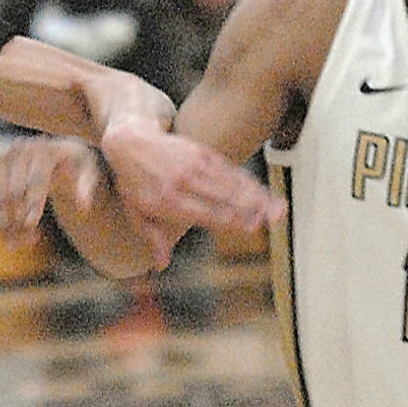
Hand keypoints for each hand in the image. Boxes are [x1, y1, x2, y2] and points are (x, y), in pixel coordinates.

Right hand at [0, 136, 97, 248]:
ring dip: (1, 221)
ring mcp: (5, 158)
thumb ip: (86, 186)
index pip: (36, 179)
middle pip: (14, 189)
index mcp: (45, 150)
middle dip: (17, 217)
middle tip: (25, 241)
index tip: (31, 224)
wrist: (58, 152)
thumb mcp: (88, 171)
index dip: (33, 202)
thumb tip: (83, 206)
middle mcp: (21, 151)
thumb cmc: (76, 164)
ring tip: (11, 245)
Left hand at [99, 116, 285, 238]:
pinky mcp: (202, 153)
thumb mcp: (135, 213)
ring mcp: (194, 165)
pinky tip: (264, 192)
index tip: (251, 227)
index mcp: (168, 201)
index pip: (206, 212)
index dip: (231, 219)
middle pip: (224, 196)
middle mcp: (183, 182)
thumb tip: (161, 266)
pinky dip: (248, 181)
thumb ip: (152, 238)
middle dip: (252, 207)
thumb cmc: (133, 182)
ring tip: (278, 208)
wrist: (129, 140)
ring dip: (257, 194)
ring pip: (231, 181)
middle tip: (274, 217)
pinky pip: (228, 168)